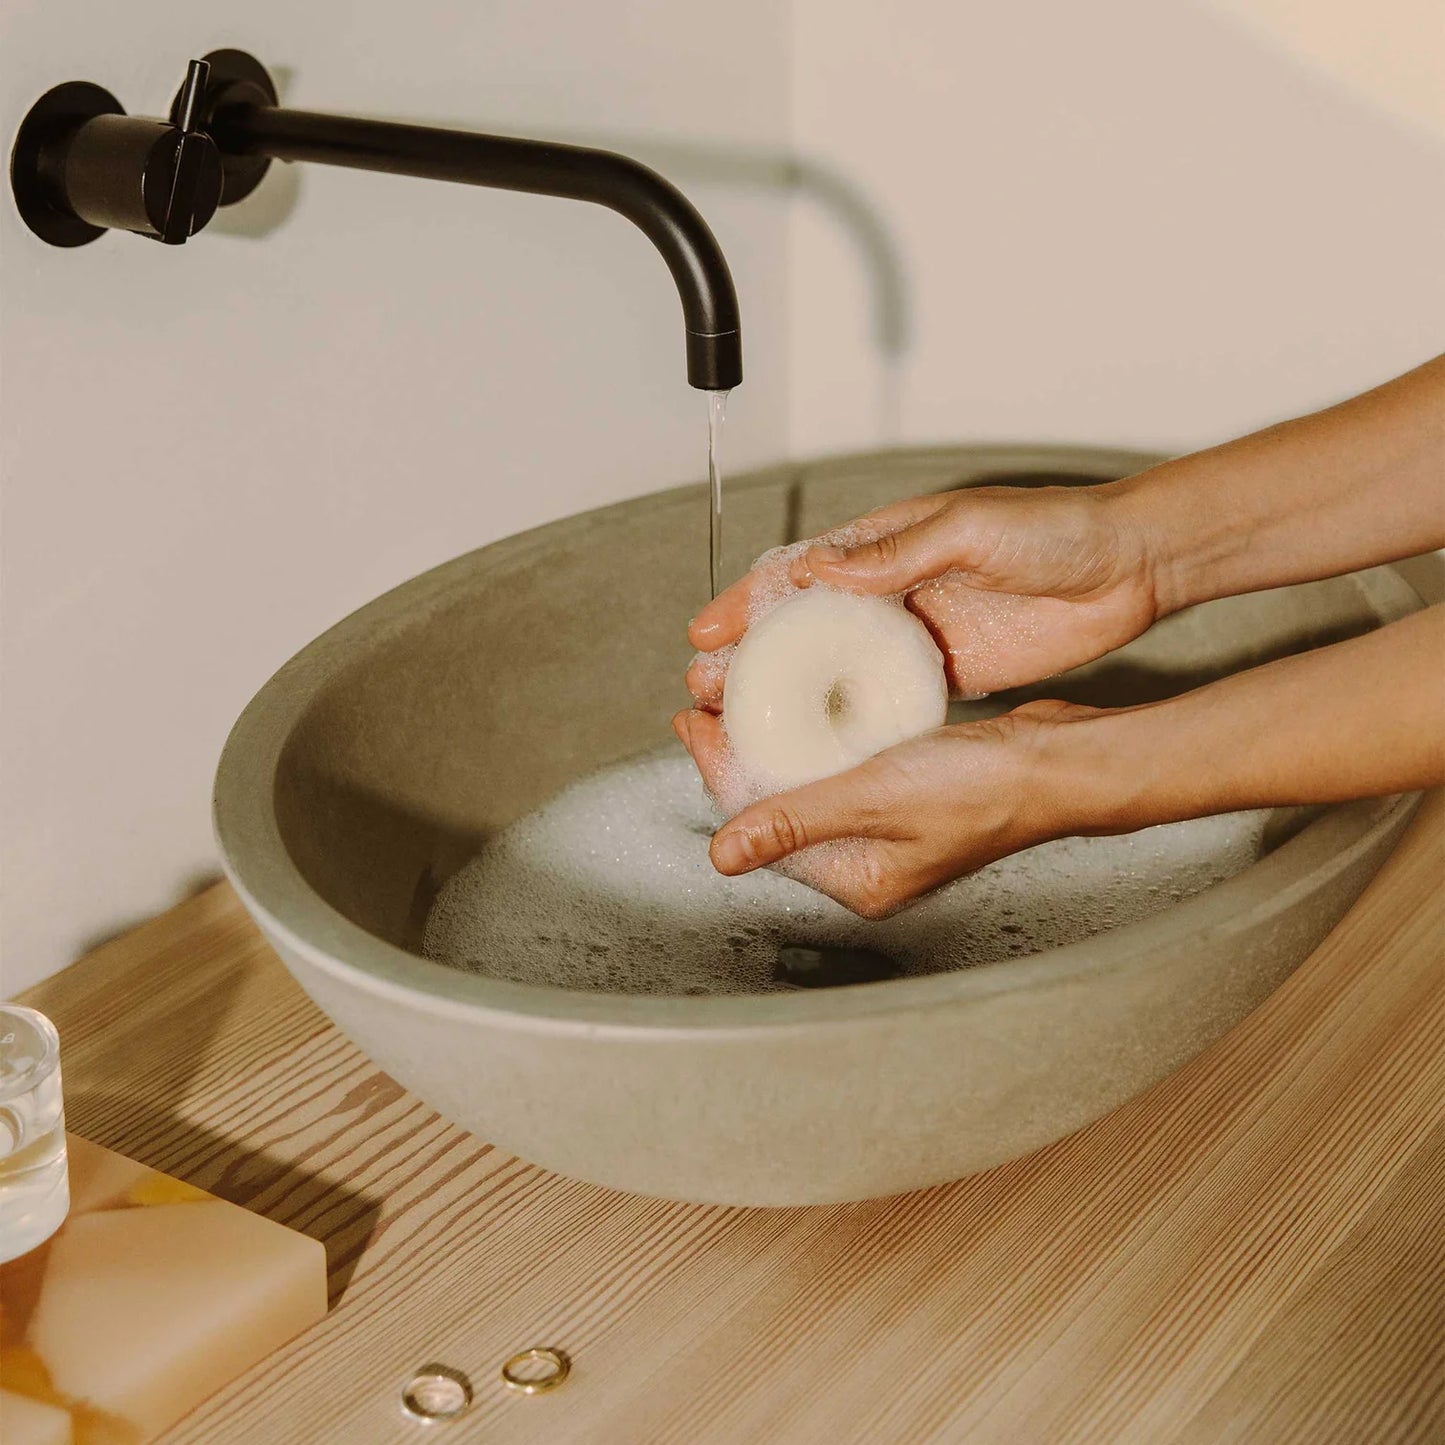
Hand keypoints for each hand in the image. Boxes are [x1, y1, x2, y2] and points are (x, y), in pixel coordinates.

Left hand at [672, 699, 1102, 917]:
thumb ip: (796, 821)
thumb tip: (724, 855)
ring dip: (773, 739)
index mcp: (857, 879)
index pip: (761, 824)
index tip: (689, 720)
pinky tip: (806, 701)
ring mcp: (891, 828)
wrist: (1061, 764)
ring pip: (808, 779)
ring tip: (741, 696)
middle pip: (779, 802)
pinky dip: (819, 734)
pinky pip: (845, 762)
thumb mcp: (874, 799)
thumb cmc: (985, 790)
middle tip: (704, 701)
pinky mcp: (910, 793)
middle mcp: (869, 860)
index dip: (718, 769)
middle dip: (738, 752)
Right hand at [687, 482, 1161, 707]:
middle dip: (750, 657)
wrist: (1128, 568)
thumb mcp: (970, 528)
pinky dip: (847, 720)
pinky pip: (885, 699)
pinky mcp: (947, 673)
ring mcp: (916, 635)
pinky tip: (817, 746)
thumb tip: (822, 572)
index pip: (798, 573)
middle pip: (802, 627)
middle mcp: (892, 590)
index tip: (703, 635)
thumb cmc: (1054, 531)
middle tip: (707, 692)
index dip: (746, 603)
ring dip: (789, 694)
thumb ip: (899, 551)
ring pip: (835, 668)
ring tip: (744, 725)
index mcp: (887, 544)